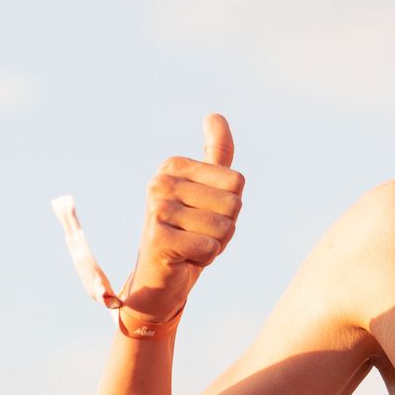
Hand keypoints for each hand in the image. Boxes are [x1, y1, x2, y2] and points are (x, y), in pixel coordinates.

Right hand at [120, 114, 243, 324]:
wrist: (159, 280)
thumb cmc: (188, 233)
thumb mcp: (208, 192)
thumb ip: (215, 155)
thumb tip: (215, 115)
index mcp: (174, 165)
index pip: (237, 181)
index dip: (230, 207)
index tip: (204, 215)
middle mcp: (161, 181)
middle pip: (233, 203)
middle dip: (225, 228)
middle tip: (197, 235)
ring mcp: (157, 209)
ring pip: (223, 226)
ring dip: (215, 244)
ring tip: (190, 245)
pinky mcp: (158, 238)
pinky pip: (209, 247)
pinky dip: (204, 259)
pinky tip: (183, 258)